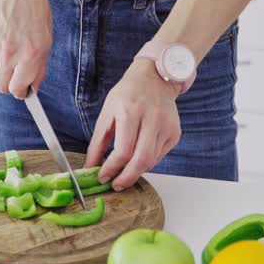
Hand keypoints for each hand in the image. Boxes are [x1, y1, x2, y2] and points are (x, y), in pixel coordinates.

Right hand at [0, 0, 51, 97]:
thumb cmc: (35, 16)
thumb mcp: (47, 42)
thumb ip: (39, 68)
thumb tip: (32, 88)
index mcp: (30, 55)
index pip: (17, 89)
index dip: (20, 92)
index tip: (22, 89)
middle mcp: (10, 53)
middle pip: (2, 87)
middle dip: (9, 85)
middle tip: (16, 76)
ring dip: (3, 68)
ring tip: (12, 50)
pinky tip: (4, 39)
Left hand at [85, 59, 182, 189]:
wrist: (155, 78)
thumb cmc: (128, 94)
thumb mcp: (107, 114)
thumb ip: (97, 143)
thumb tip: (89, 167)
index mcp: (130, 111)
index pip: (123, 151)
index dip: (112, 169)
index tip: (102, 177)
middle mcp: (152, 119)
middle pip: (141, 160)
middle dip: (126, 178)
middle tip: (115, 185)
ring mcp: (167, 126)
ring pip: (151, 161)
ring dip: (135, 171)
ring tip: (123, 172)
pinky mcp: (174, 133)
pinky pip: (159, 156)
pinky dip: (146, 162)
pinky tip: (137, 157)